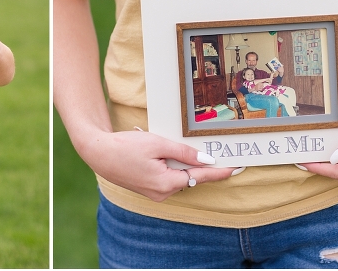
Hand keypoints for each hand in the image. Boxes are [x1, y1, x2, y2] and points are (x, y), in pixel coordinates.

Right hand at [78, 128, 242, 201]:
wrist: (98, 153)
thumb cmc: (125, 147)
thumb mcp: (157, 144)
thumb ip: (183, 153)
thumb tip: (206, 160)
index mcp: (167, 183)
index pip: (201, 177)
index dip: (221, 171)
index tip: (238, 167)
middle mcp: (163, 193)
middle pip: (189, 176)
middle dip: (193, 161)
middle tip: (201, 146)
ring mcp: (155, 193)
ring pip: (177, 176)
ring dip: (177, 161)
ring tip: (157, 144)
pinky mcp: (149, 189)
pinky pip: (167, 177)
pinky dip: (168, 165)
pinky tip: (154, 152)